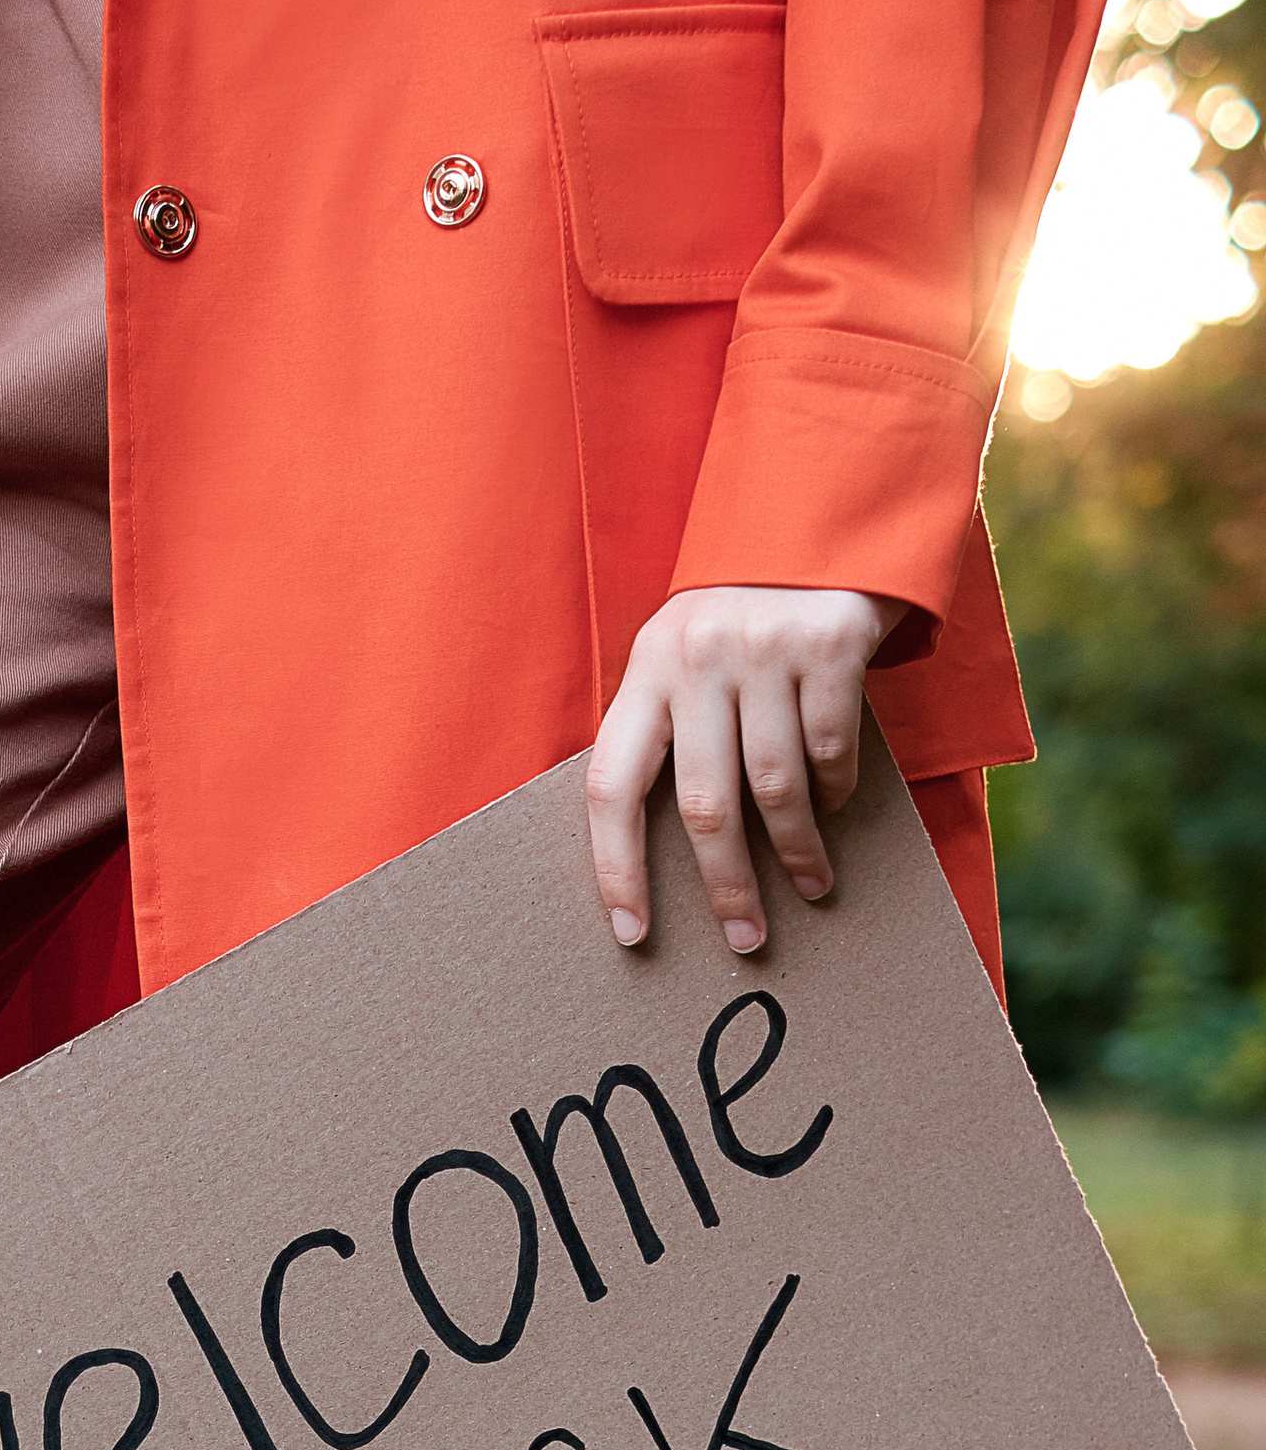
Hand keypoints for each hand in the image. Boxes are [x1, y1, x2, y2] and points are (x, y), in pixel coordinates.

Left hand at [586, 585, 904, 954]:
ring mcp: (764, 647)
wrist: (819, 510)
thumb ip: (672, 726)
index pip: (611, 786)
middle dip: (727, 885)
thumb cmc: (744, 608)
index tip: (633, 932)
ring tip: (812, 886)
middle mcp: (696, 657)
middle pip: (704, 806)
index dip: (615, 868)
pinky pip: (830, 748)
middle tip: (746, 939)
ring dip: (796, 851)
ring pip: (775, 788)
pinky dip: (836, 790)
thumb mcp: (685, 653)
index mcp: (645, 669)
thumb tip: (676, 847)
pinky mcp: (830, 640)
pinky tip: (838, 806)